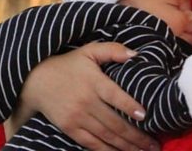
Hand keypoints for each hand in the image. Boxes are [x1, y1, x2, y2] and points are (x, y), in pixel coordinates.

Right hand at [18, 42, 159, 150]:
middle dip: (135, 136)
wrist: (37, 80)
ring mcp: (77, 117)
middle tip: (154, 145)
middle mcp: (86, 101)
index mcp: (92, 81)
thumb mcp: (89, 51)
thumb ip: (113, 50)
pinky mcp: (70, 129)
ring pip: (105, 136)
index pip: (113, 95)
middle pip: (113, 122)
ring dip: (126, 147)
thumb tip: (135, 54)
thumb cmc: (68, 63)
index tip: (145, 116)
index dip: (129, 106)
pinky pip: (91, 144)